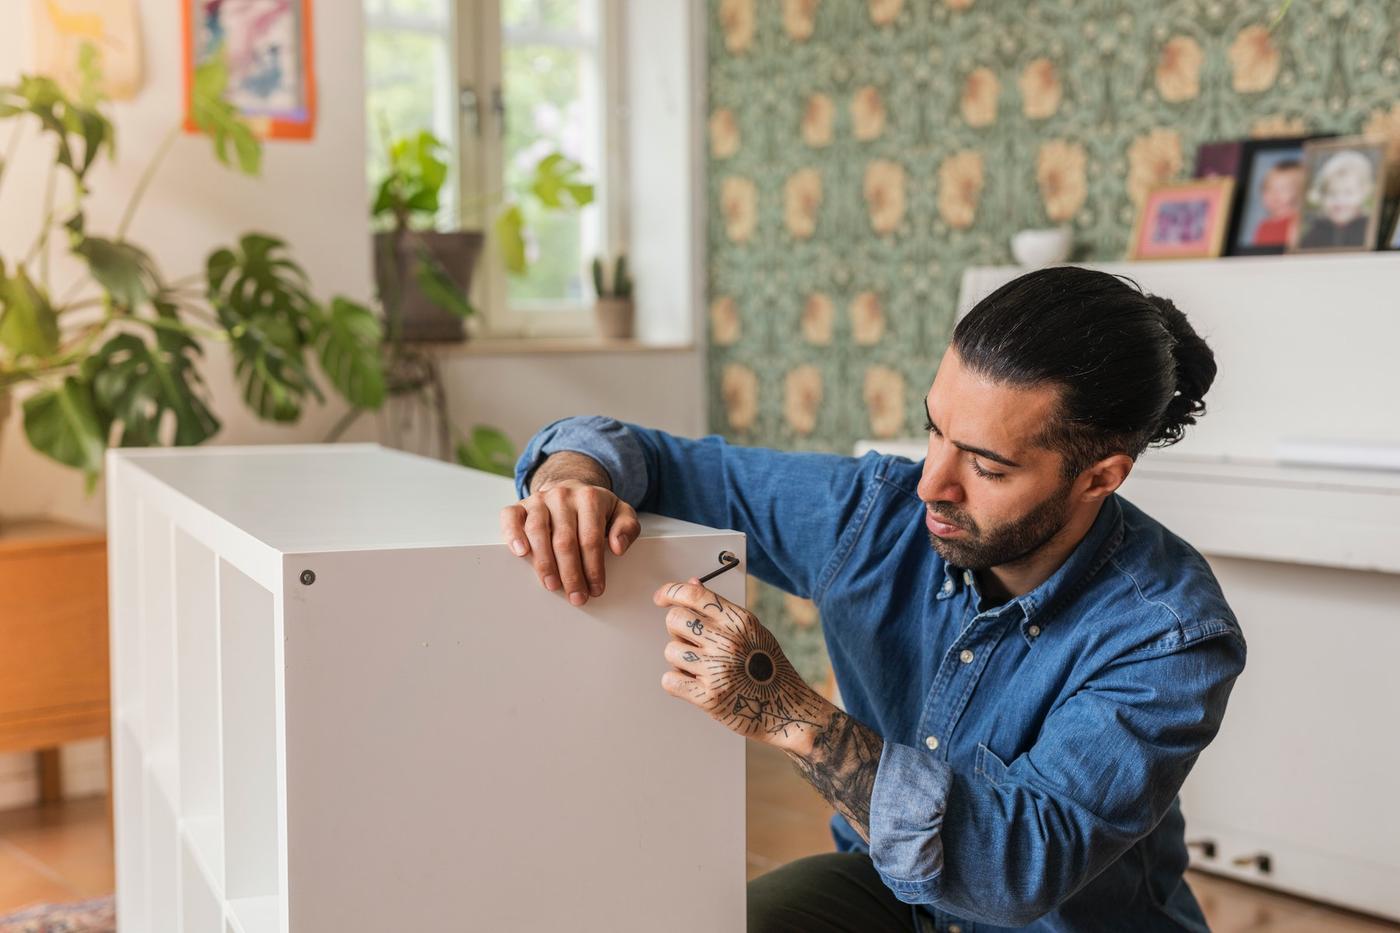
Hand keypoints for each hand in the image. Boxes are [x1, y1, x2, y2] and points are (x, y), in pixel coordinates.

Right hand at [501, 473, 640, 605]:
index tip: (596, 588)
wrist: (569, 489)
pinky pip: (511, 517)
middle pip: (565, 540)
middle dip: (571, 573)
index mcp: (590, 498)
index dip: (593, 567)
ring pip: (538, 532)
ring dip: (544, 563)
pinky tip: (521, 553)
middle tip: (576, 596)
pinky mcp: (520, 505)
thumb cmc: (594, 508)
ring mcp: (539, 500)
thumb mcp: (620, 512)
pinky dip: (513, 535)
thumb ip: (627, 527)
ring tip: (552, 585)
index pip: (591, 538)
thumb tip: (618, 547)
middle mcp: (562, 496)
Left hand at [653, 578, 832, 751]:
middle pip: (674, 620)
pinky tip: (695, 684)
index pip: (693, 595)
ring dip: (679, 660)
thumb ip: (720, 609)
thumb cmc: (767, 668)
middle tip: (691, 643)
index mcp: (739, 621)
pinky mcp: (709, 697)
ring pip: (670, 651)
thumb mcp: (751, 630)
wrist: (787, 709)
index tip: (661, 598)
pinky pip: (669, 680)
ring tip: (701, 668)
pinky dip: (677, 683)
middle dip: (677, 631)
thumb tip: (692, 584)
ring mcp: (718, 670)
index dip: (670, 592)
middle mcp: (728, 642)